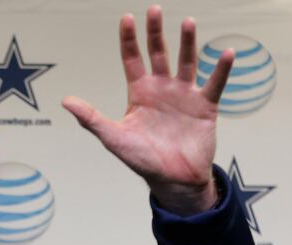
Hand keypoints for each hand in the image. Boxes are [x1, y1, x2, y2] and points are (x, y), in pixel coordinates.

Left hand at [62, 5, 233, 215]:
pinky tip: (227, 53)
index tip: (127, 18)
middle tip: (155, 9)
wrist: (172, 180)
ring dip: (187, 43)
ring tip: (187, 22)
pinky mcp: (205, 106)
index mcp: (139, 93)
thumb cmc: (141, 159)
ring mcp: (184, 95)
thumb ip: (90, 118)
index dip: (129, 39)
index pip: (132, 59)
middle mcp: (162, 89)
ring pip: (186, 62)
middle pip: (157, 53)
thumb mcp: (113, 137)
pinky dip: (221, 69)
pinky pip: (214, 83)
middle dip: (155, 32)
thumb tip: (65, 101)